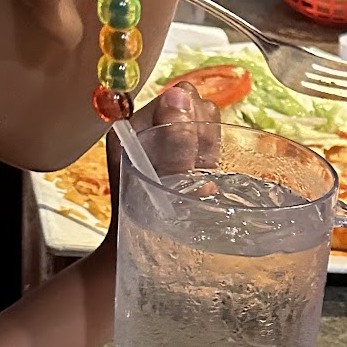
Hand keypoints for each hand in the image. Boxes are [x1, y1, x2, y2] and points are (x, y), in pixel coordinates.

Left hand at [104, 81, 219, 214]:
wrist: (151, 254)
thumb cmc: (150, 224)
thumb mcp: (163, 182)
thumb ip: (174, 140)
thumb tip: (179, 92)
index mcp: (133, 126)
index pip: (176, 96)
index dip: (192, 121)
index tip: (191, 154)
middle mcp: (150, 128)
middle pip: (194, 105)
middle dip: (202, 134)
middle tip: (194, 170)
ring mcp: (169, 142)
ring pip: (206, 123)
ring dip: (209, 149)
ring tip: (197, 178)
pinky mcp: (186, 157)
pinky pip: (210, 144)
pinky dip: (213, 160)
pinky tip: (204, 181)